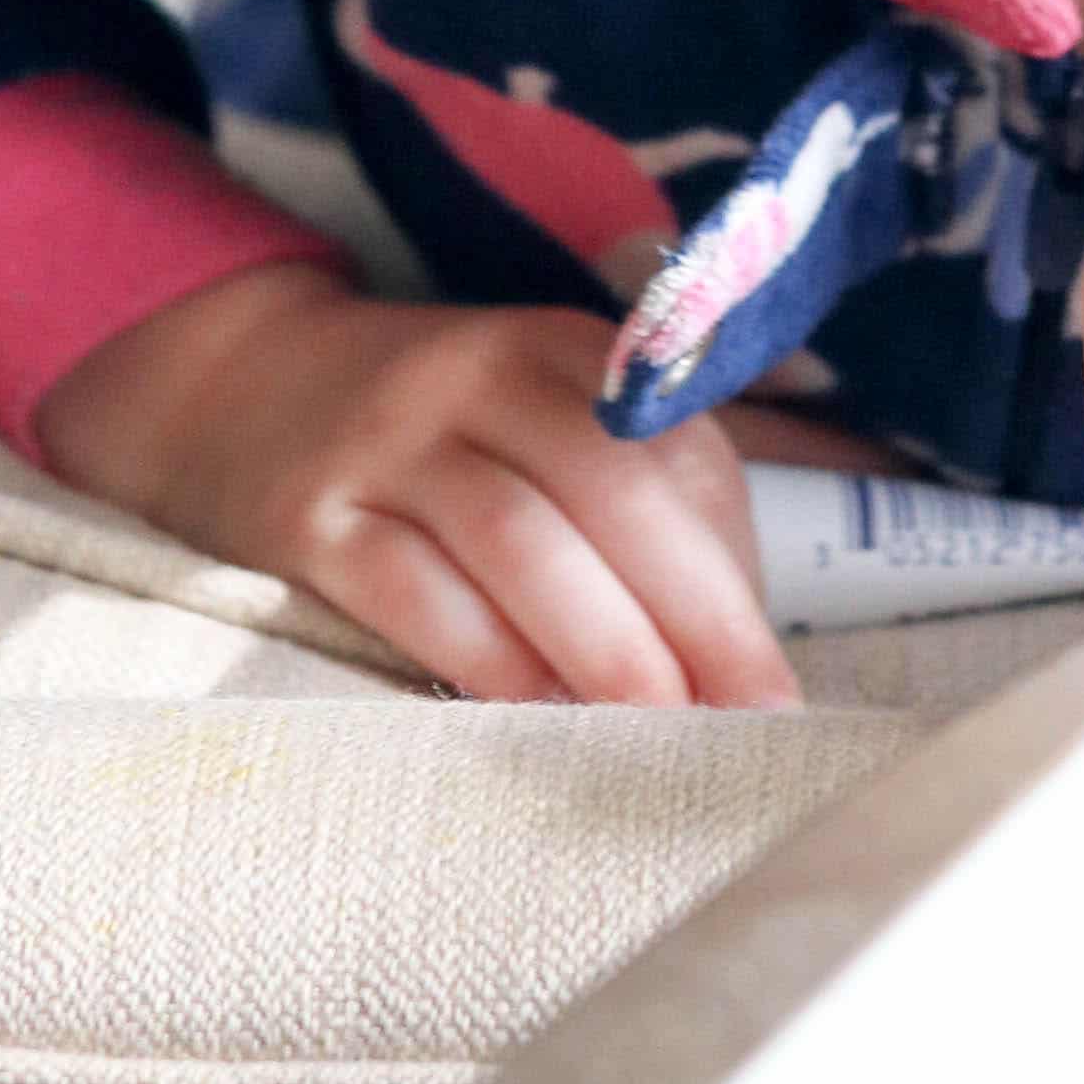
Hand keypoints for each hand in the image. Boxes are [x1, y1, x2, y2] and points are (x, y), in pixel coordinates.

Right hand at [38, 268, 803, 707]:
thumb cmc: (441, 427)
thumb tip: (846, 518)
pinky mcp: (312, 517)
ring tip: (658, 736)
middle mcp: (476, 374)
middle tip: (745, 722)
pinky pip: (415, 593)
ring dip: (600, 648)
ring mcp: (388, 441)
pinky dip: (487, 662)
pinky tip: (536, 722)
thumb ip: (673, 465)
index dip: (733, 567)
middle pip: (607, 487)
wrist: (237, 389)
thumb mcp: (550, 403)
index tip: (778, 680)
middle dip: (691, 614)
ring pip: (518, 540)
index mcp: (558, 346)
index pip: (672, 445)